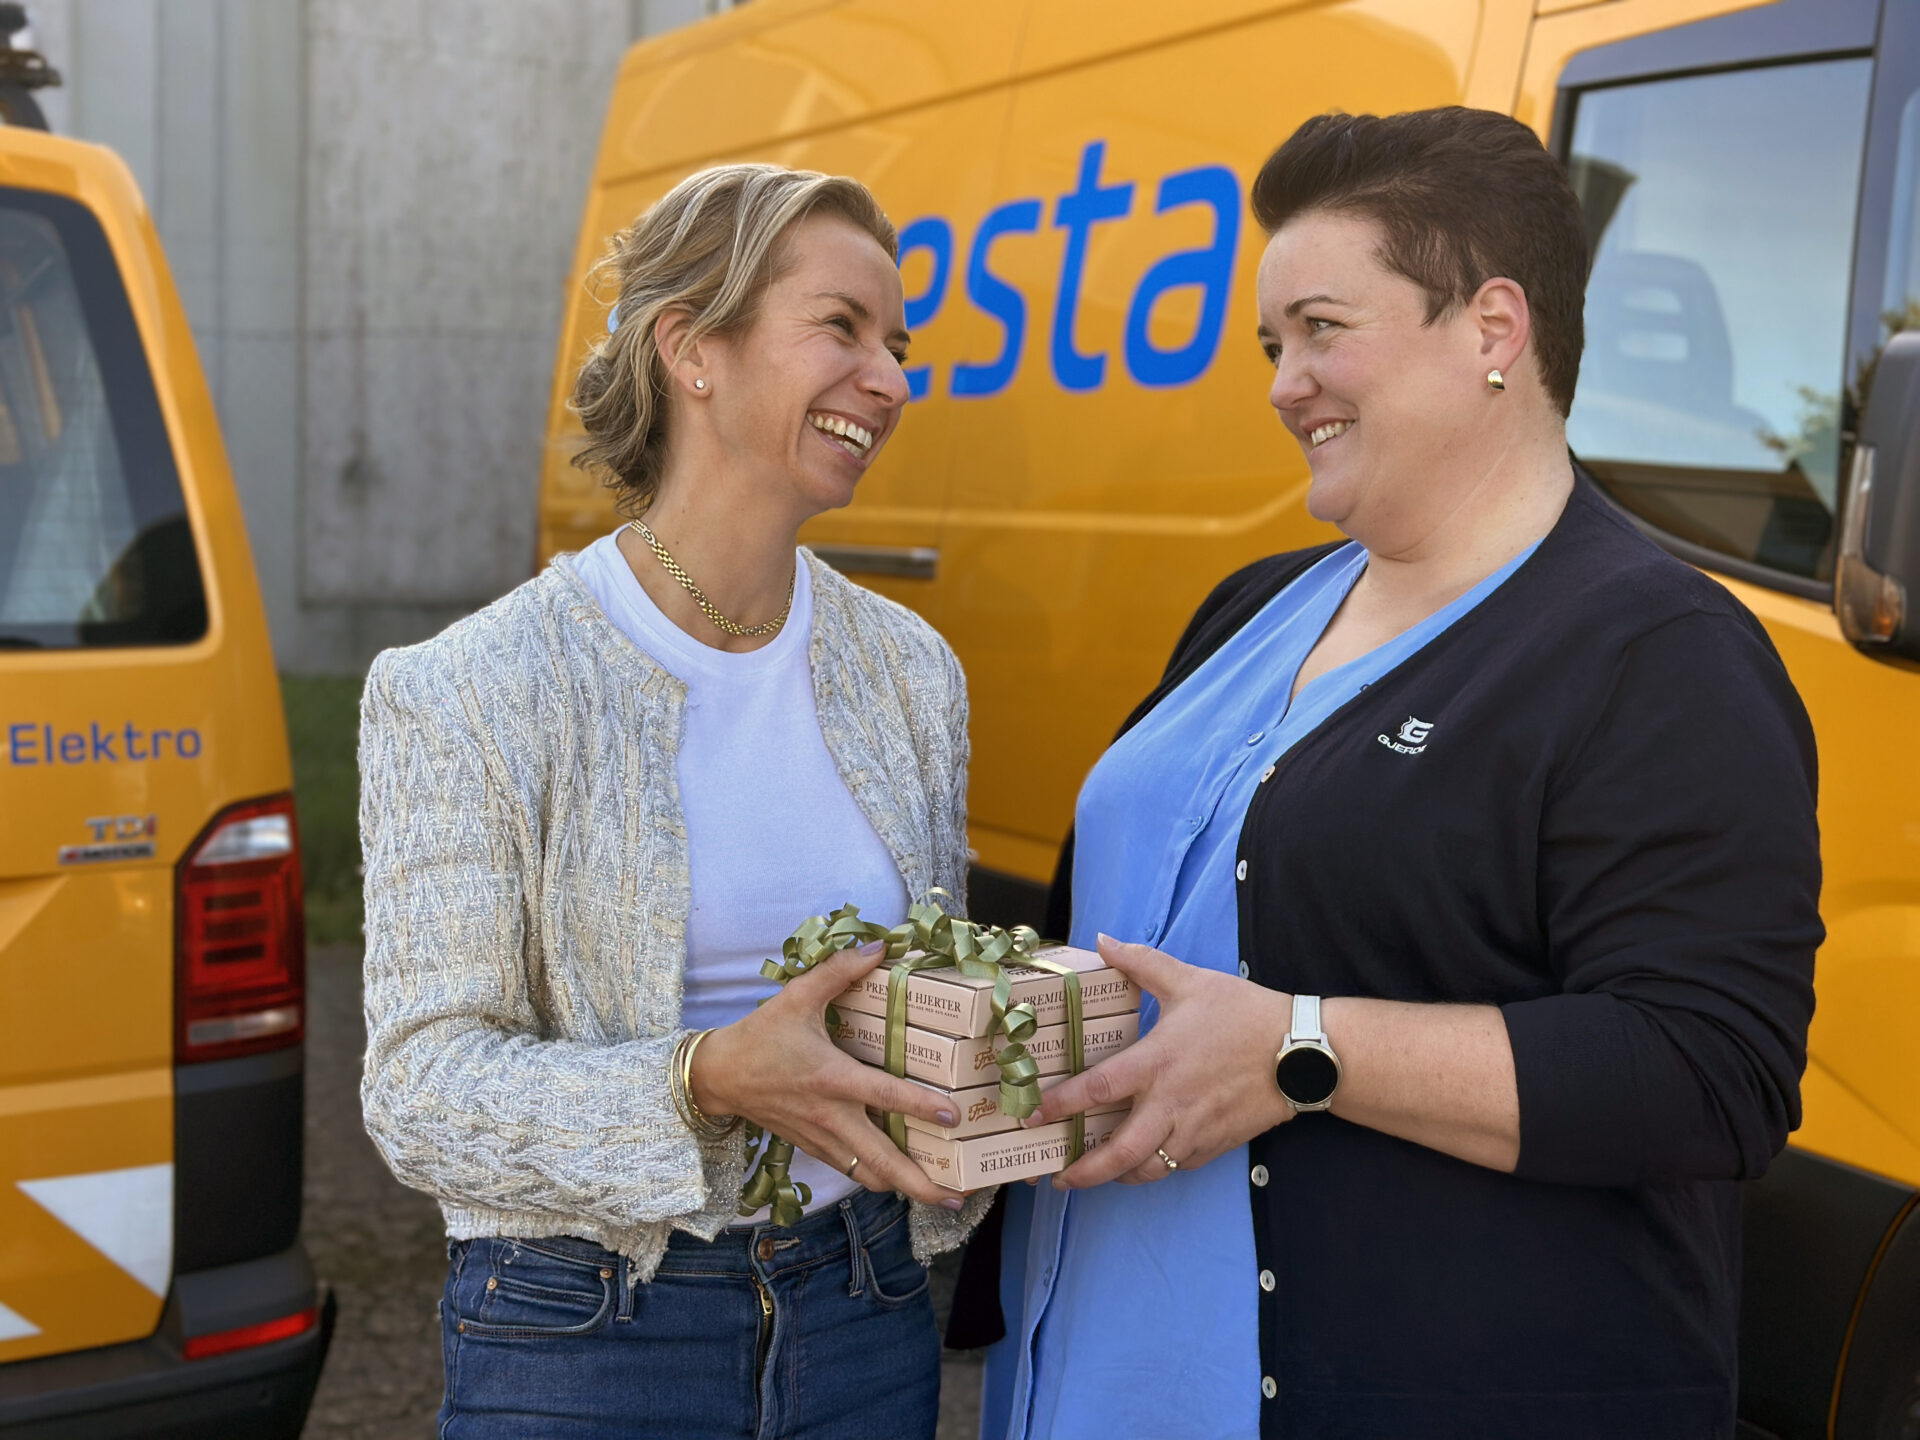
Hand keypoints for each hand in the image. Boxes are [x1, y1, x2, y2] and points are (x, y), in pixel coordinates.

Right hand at [692, 941, 965, 1207]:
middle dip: (919, 1183)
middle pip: (882, 1160)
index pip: (885, 1095)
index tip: (953, 1116)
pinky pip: (851, 1169)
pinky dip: (876, 1177)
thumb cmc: (761, 1036)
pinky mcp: (812, 1147)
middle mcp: (832, 1115)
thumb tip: (879, 947)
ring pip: (868, 1173)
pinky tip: (897, 1179)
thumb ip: (839, 971)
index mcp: (833, 1078)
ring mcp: (822, 1138)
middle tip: (956, 1198)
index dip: (920, 1106)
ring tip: (938, 1195)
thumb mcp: (796, 996)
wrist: (720, 1076)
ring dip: (902, 1187)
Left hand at [1030, 934, 1294, 1188]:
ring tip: (1093, 1176)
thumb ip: (1141, 962)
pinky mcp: (1215, 1144)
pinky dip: (1152, 1170)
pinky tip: (1139, 1163)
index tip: (1034, 1114)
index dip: (1061, 1105)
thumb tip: (1103, 940)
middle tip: (1056, 1175)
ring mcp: (1194, 1130)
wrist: (1302, 1052)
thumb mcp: (1190, 981)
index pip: (1098, 1089)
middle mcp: (1171, 1103)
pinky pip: (1175, 1166)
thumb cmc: (1244, 1014)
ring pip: (1147, 1169)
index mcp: (1158, 1062)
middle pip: (1118, 1152)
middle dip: (1083, 1171)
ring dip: (1116, 1177)